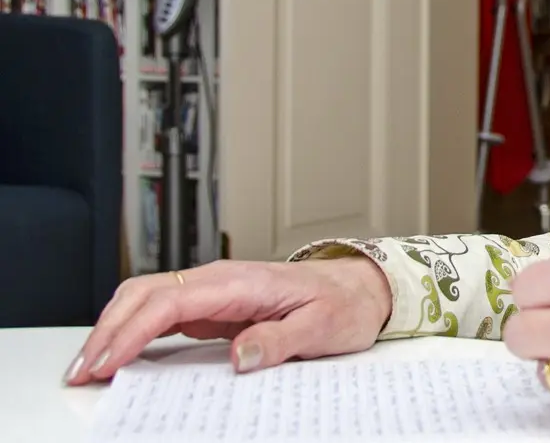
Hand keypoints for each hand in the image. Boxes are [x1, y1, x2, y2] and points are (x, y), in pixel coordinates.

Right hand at [63, 256, 391, 385]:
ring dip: (113, 330)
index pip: (171, 300)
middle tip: (82, 374)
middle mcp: (221, 280)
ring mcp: (214, 292)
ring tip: (89, 369)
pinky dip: (133, 333)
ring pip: (147, 300)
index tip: (107, 361)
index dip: (132, 331)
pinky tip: (120, 357)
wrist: (362, 287)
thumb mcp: (324, 325)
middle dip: (107, 331)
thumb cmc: (344, 303)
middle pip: (146, 294)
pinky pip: (163, 315)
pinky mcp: (214, 307)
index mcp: (242, 281)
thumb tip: (242, 355)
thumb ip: (282, 338)